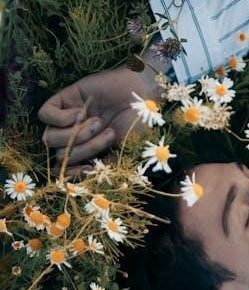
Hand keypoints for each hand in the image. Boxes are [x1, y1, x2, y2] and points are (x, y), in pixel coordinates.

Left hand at [37, 60, 160, 174]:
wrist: (142, 94)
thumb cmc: (137, 126)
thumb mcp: (124, 154)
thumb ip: (103, 168)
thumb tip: (85, 175)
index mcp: (87, 154)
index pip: (64, 170)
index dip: (72, 173)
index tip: (90, 168)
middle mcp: (75, 138)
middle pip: (61, 155)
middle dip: (86, 148)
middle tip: (110, 133)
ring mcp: (67, 120)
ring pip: (50, 138)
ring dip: (76, 134)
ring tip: (98, 122)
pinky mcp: (64, 100)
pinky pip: (44, 115)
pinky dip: (61, 118)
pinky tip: (81, 112)